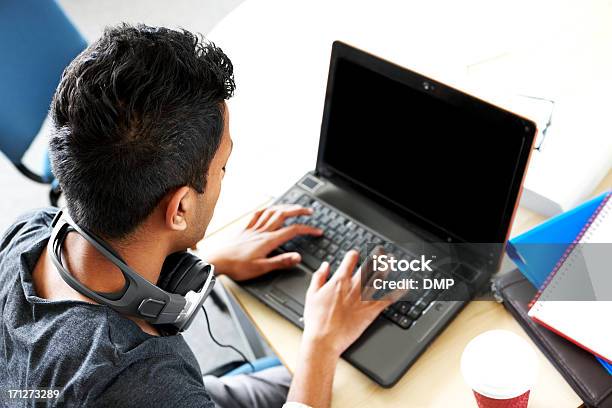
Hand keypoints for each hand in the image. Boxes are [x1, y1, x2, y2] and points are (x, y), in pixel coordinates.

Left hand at [204, 204, 321, 280]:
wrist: (218, 261)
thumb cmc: (237, 266)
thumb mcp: (261, 268)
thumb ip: (280, 262)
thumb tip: (297, 257)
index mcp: (268, 241)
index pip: (292, 231)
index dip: (307, 229)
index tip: (317, 231)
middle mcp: (262, 231)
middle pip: (283, 215)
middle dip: (298, 210)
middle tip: (309, 211)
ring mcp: (253, 228)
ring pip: (272, 212)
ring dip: (285, 207)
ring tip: (293, 207)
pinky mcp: (245, 229)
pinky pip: (257, 214)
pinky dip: (267, 209)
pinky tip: (269, 209)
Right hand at [302, 250, 394, 358]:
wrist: (324, 339)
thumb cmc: (316, 319)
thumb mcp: (312, 294)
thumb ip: (319, 277)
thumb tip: (325, 265)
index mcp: (339, 281)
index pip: (350, 260)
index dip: (354, 254)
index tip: (355, 254)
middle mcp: (353, 287)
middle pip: (369, 266)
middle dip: (376, 257)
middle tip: (382, 253)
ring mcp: (364, 298)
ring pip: (380, 278)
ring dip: (387, 268)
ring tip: (392, 262)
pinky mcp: (371, 311)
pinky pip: (388, 298)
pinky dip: (397, 291)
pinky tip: (404, 285)